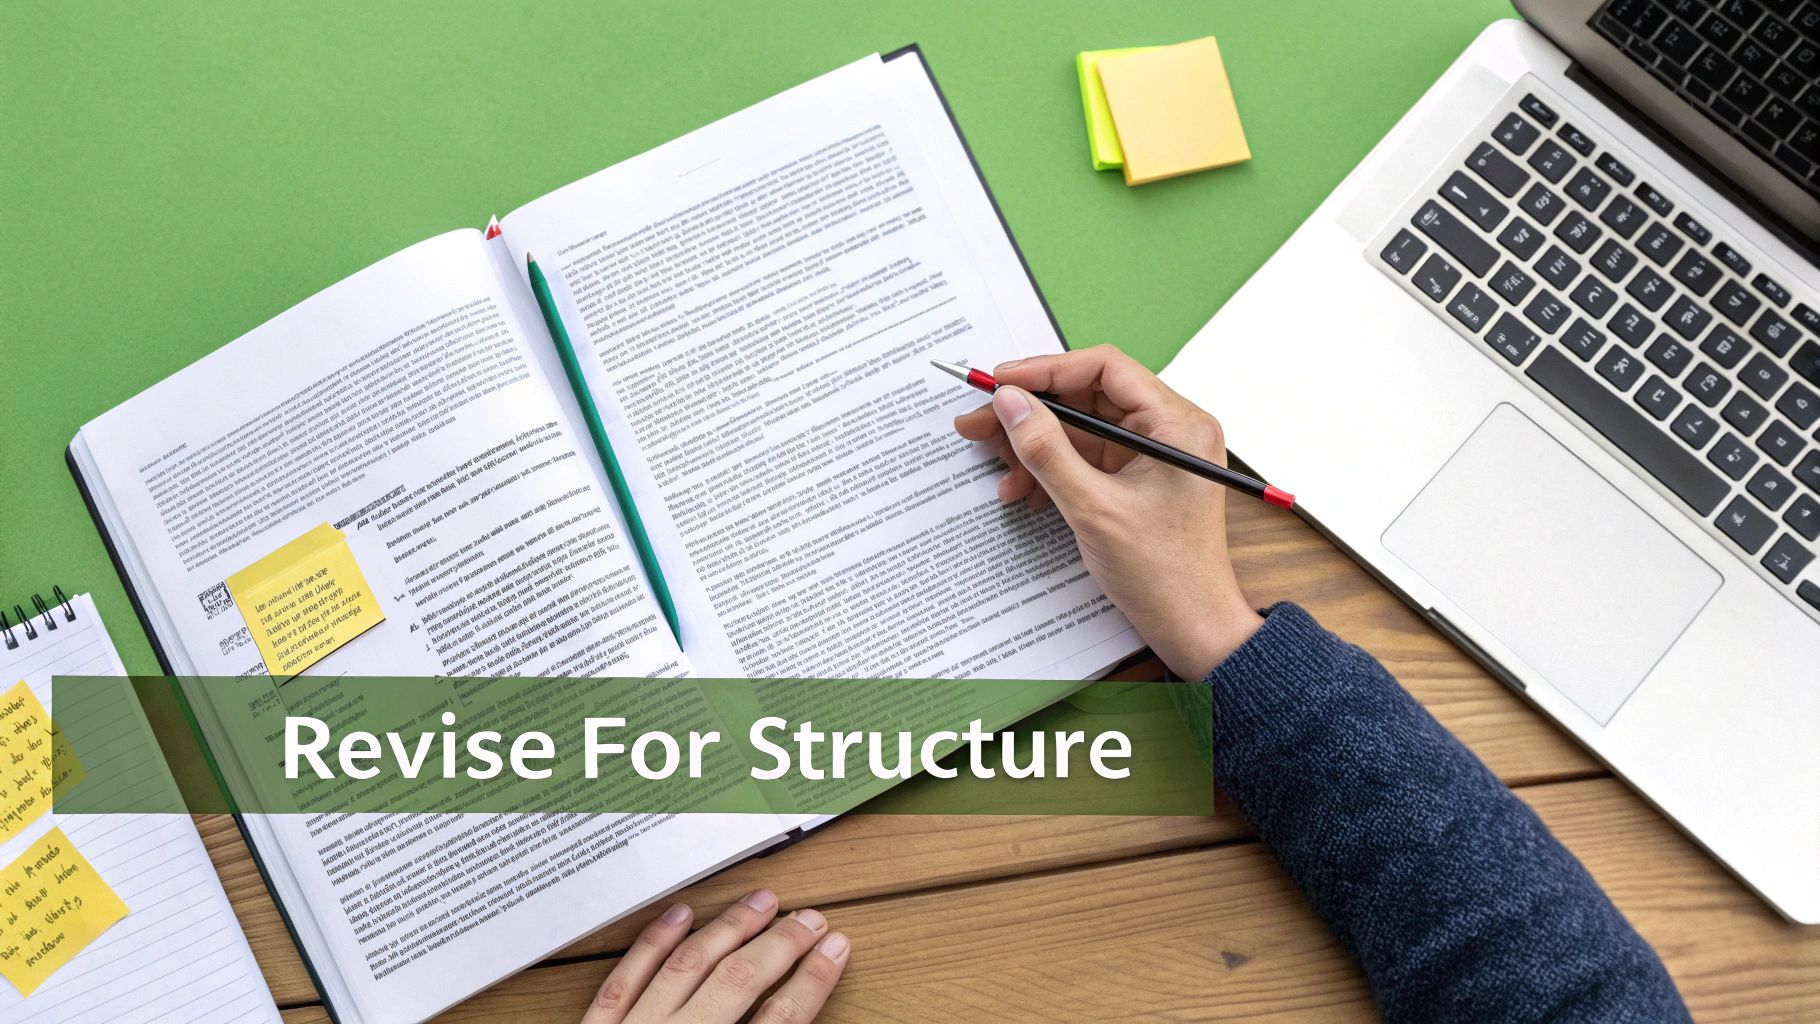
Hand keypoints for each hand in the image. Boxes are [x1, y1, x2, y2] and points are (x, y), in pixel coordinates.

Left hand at [582, 889, 849, 1023]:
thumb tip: (794, 1016)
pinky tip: (678, 916)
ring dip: (728, 930)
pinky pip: (622, 983)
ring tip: (759, 902)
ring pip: (687, 968)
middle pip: (738, 982)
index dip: (813, 982)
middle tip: (810, 919)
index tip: (836, 949)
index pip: (779, 1022)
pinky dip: (653, 946)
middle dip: (781, 945)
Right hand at [954, 345, 1263, 678]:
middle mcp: (1168, 429)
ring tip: (995, 464)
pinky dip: (1051, 470)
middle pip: (1087, 396)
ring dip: (1034, 446)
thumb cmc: (1164, 574)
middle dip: (1030, 412)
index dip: (1046, 370)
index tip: (1001, 383)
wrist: (1191, 627)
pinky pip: (1084, 457)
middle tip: (980, 421)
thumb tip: (1009, 404)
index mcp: (1177, 423)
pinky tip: (1022, 490)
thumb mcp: (1093, 508)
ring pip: (1079, 429)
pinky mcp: (1135, 477)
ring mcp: (1151, 454)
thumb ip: (1046, 451)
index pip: (1105, 367)